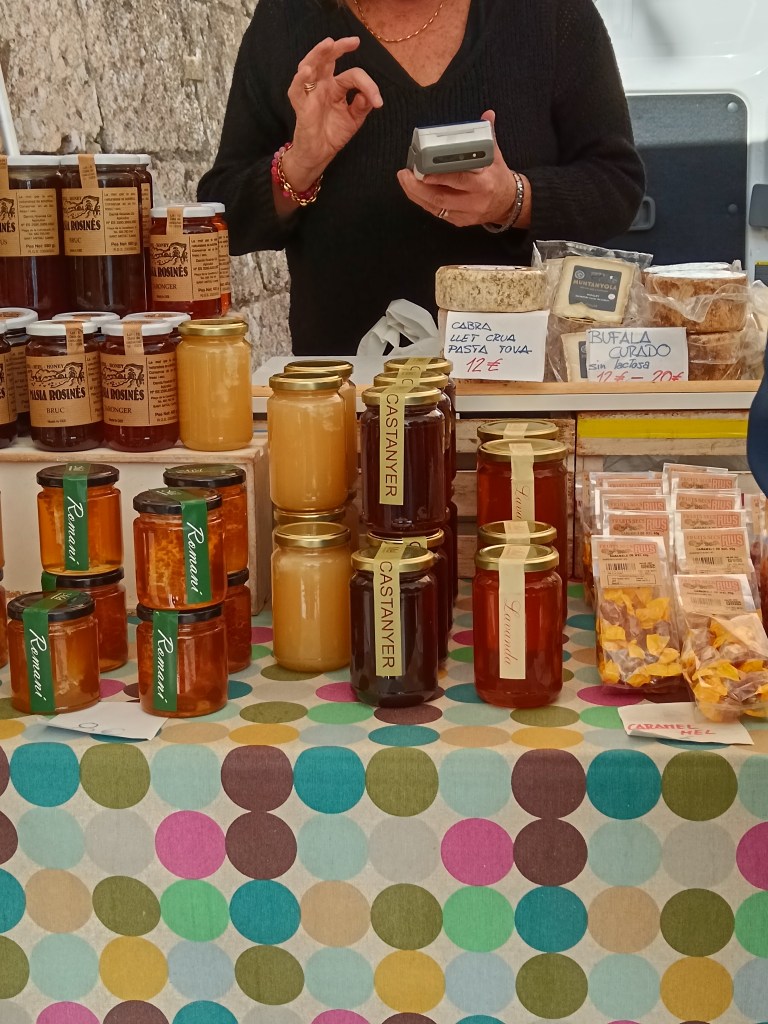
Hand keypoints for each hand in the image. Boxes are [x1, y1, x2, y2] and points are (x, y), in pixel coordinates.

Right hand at [285, 36, 382, 190]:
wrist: (319, 155)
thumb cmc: (333, 135)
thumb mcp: (353, 120)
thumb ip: (362, 106)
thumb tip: (369, 96)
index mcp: (336, 87)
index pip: (352, 76)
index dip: (367, 85)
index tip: (378, 102)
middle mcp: (322, 86)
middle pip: (327, 59)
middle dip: (339, 47)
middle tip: (353, 41)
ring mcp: (310, 94)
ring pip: (310, 66)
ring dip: (318, 54)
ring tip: (328, 44)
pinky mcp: (301, 106)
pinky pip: (297, 90)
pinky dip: (300, 79)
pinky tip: (307, 70)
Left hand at [397, 110, 521, 226]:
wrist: (507, 204)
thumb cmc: (498, 177)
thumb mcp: (496, 157)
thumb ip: (488, 136)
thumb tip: (487, 115)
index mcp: (484, 184)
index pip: (458, 180)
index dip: (438, 177)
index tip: (422, 169)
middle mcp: (474, 202)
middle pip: (441, 198)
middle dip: (418, 187)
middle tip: (404, 174)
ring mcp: (465, 215)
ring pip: (435, 208)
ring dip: (416, 195)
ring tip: (404, 180)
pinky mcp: (458, 221)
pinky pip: (436, 213)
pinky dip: (423, 201)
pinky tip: (413, 191)